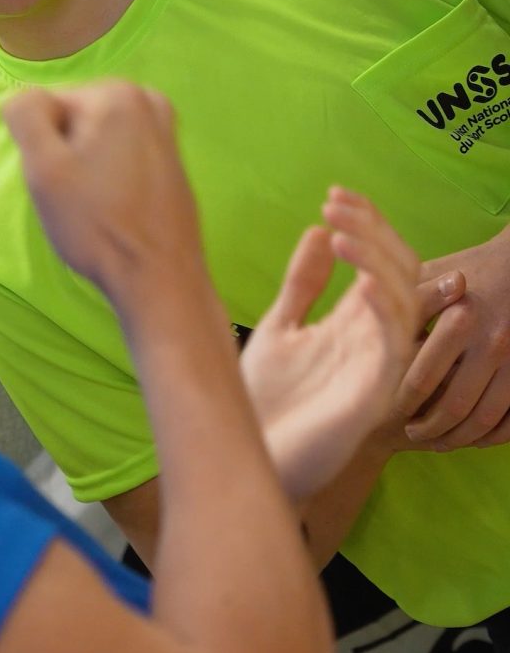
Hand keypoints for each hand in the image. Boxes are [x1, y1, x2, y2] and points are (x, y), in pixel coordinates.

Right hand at [3, 81, 203, 307]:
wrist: (158, 277)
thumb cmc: (98, 226)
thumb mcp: (43, 168)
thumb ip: (25, 116)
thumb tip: (22, 98)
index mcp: (117, 93)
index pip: (46, 108)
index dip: (43, 148)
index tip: (61, 181)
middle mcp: (147, 100)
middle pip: (73, 119)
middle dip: (66, 155)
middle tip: (76, 196)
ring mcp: (164, 128)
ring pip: (94, 140)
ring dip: (86, 168)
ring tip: (97, 203)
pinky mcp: (171, 157)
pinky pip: (119, 155)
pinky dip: (109, 177)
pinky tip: (115, 206)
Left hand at [239, 189, 460, 497]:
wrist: (246, 457)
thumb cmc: (262, 401)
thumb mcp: (279, 327)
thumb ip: (303, 284)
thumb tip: (319, 230)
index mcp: (352, 322)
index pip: (379, 261)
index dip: (365, 224)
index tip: (334, 195)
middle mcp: (372, 339)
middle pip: (400, 271)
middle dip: (373, 230)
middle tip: (335, 203)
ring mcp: (376, 366)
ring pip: (405, 300)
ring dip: (377, 259)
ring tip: (340, 232)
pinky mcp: (374, 395)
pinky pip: (397, 344)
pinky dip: (385, 306)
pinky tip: (362, 279)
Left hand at [399, 227, 509, 449]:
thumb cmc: (470, 268)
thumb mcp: (434, 273)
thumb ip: (402, 298)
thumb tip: (363, 314)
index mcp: (460, 320)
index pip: (422, 378)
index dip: (402, 402)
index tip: (390, 410)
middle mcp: (491, 343)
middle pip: (453, 408)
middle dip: (429, 429)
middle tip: (412, 434)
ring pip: (484, 421)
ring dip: (460, 439)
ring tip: (439, 441)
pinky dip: (494, 436)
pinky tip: (475, 436)